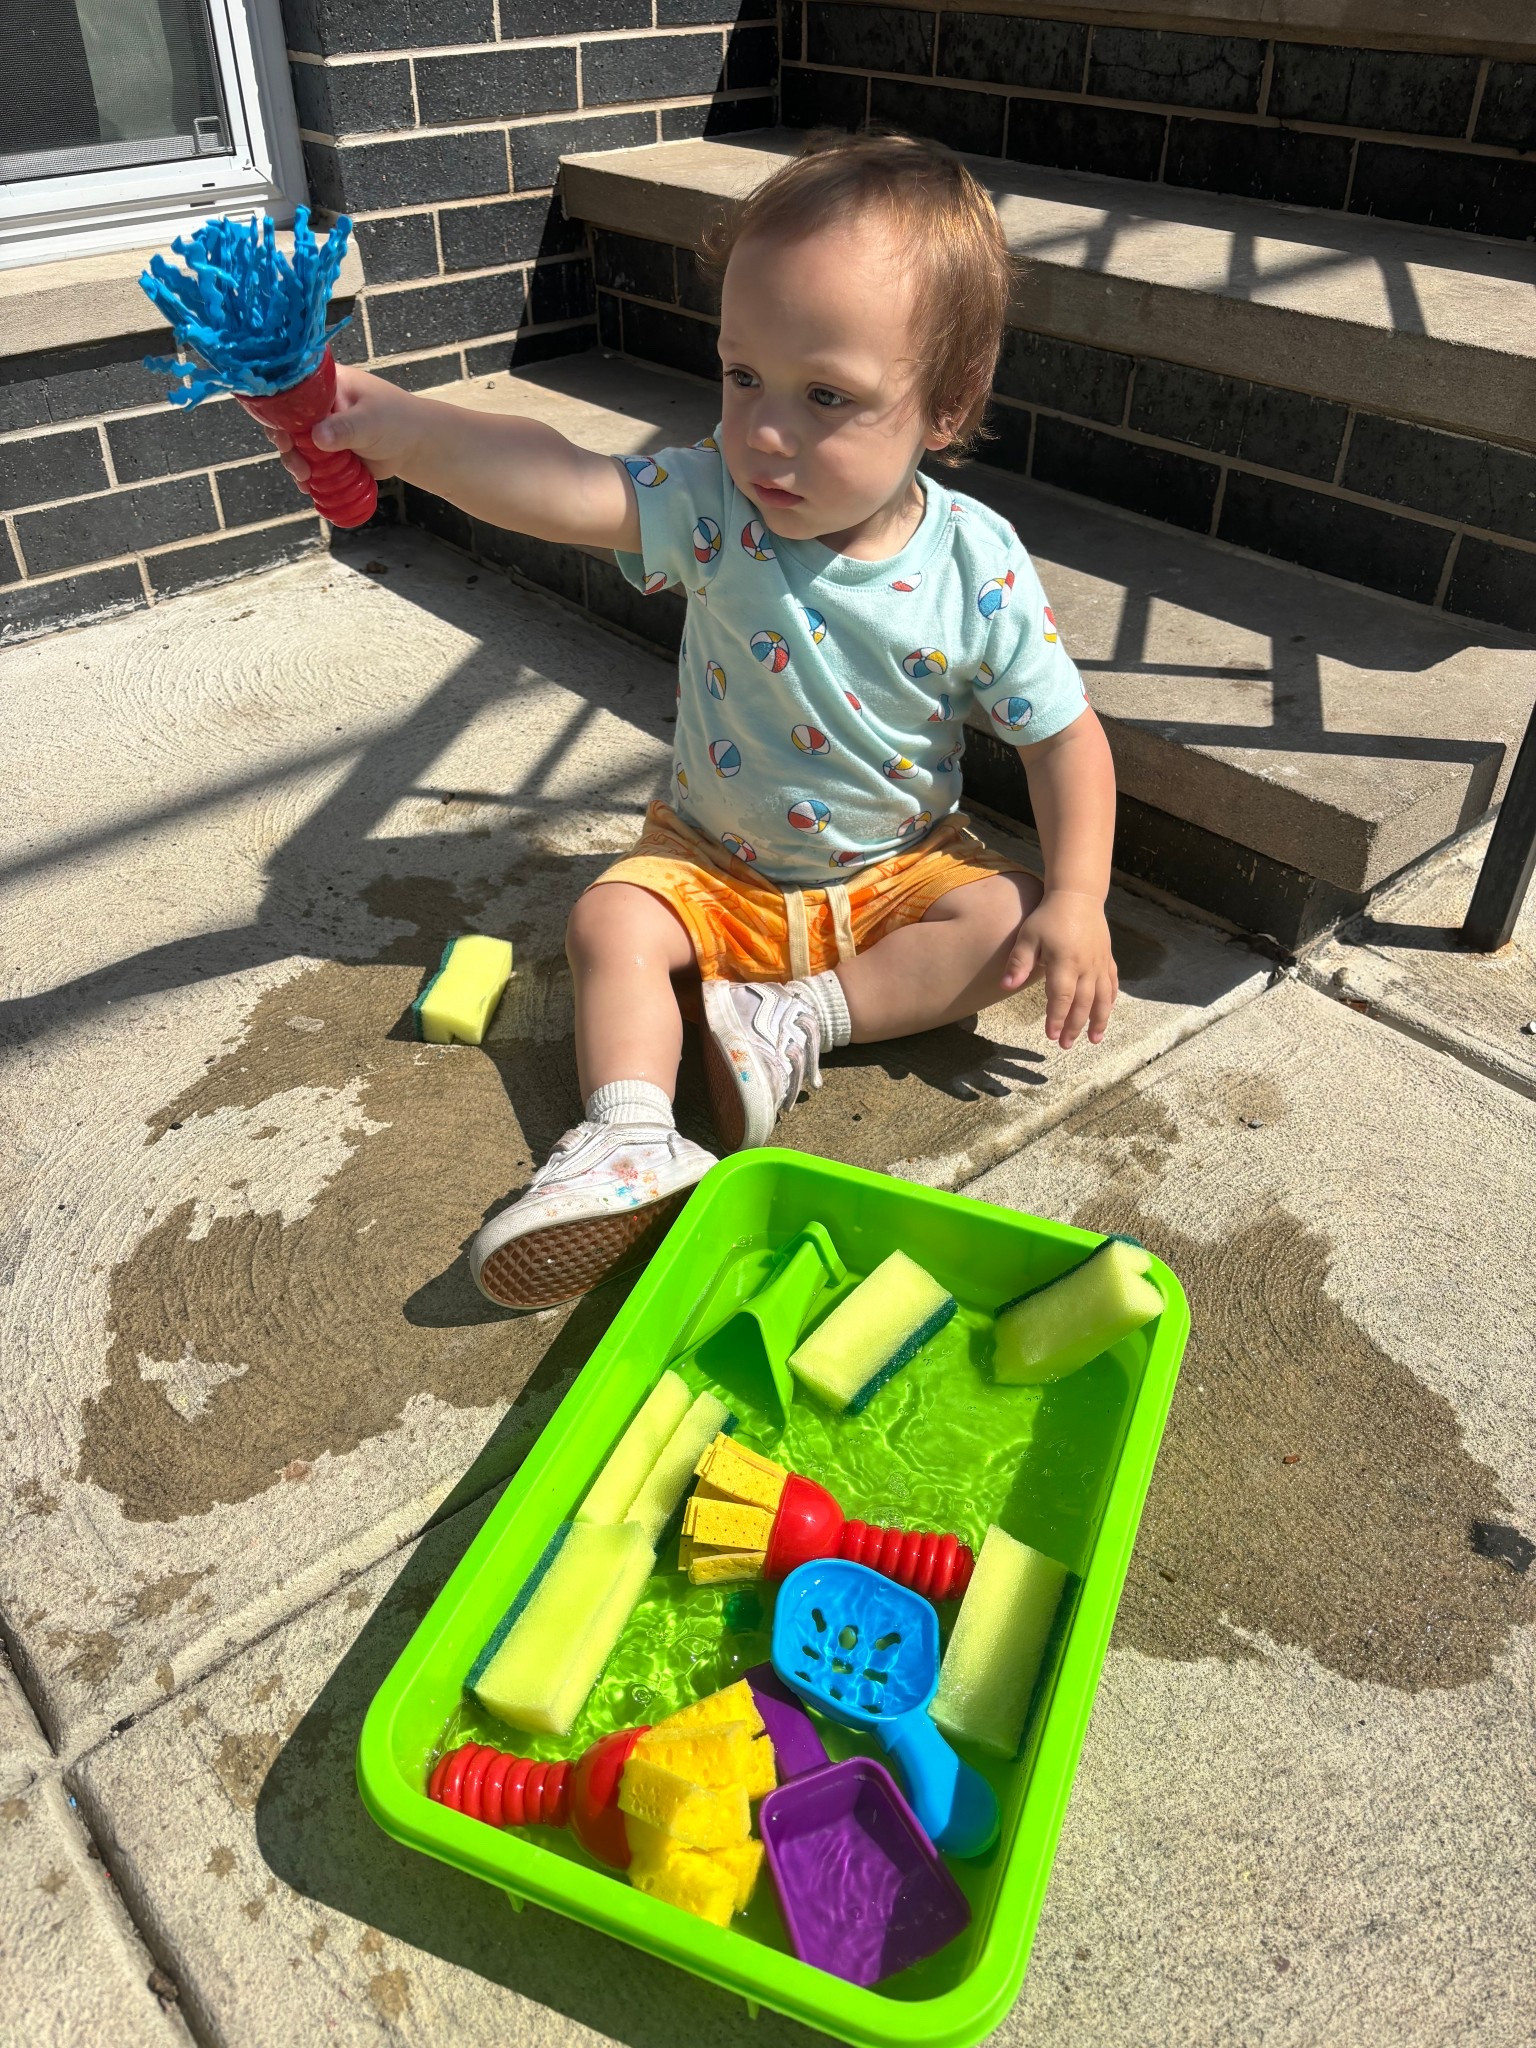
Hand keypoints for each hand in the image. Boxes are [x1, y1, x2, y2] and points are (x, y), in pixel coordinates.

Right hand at [259, 364, 415, 487]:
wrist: (415, 445)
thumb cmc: (396, 421)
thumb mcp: (370, 421)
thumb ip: (345, 428)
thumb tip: (317, 438)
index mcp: (325, 384)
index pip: (291, 391)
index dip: (279, 412)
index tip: (282, 434)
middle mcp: (318, 404)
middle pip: (287, 421)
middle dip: (286, 444)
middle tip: (297, 463)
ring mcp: (322, 428)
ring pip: (296, 445)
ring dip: (295, 462)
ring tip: (304, 478)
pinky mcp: (328, 451)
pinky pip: (310, 462)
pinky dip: (307, 475)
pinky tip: (308, 487)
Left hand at [1001, 889, 1117, 1048]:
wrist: (1078, 896)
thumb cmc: (1049, 916)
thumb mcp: (1028, 936)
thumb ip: (1019, 962)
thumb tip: (1005, 986)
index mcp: (1065, 962)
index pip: (1061, 997)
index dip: (1057, 1018)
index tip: (1050, 1035)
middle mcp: (1085, 966)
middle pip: (1082, 1003)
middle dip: (1074, 1026)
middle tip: (1065, 1044)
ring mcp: (1099, 963)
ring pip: (1102, 998)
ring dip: (1098, 1020)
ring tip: (1094, 1040)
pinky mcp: (1106, 958)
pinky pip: (1111, 984)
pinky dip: (1110, 1001)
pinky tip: (1105, 1013)